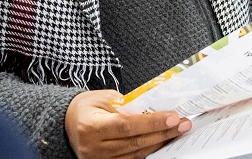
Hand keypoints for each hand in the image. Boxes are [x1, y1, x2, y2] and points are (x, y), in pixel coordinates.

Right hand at [65, 90, 190, 158]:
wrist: (68, 122)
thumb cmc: (87, 107)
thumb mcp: (105, 98)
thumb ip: (128, 104)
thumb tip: (155, 107)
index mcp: (91, 126)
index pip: (126, 125)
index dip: (151, 122)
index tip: (172, 117)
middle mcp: (94, 147)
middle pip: (135, 142)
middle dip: (163, 132)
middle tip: (183, 123)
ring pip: (136, 153)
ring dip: (161, 141)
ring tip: (179, 130)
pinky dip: (150, 149)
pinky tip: (164, 140)